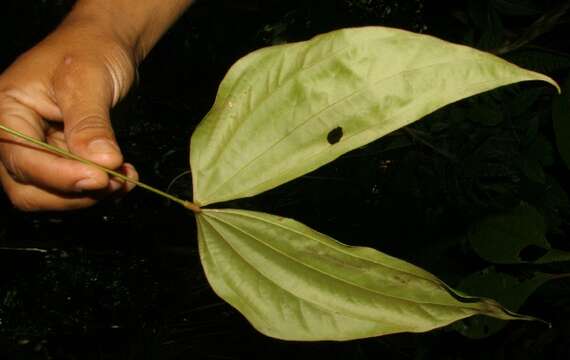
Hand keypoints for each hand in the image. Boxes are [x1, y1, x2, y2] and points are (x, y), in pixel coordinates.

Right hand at [0, 19, 138, 210]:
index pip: (22, 161)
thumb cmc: (90, 50)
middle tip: (113, 181)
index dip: (60, 176)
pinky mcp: (67, 159)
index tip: (100, 177)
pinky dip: (103, 188)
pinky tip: (125, 175)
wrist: (108, 46)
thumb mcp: (87, 80)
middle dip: (74, 193)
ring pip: (55, 195)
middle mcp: (18, 138)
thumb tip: (101, 163)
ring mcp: (43, 151)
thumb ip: (90, 124)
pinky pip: (78, 188)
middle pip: (30, 189)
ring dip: (92, 195)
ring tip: (125, 177)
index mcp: (7, 113)